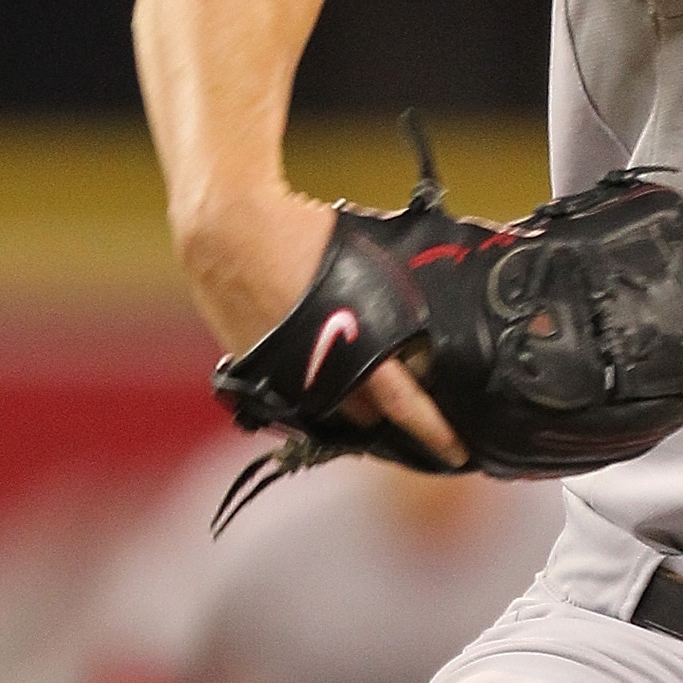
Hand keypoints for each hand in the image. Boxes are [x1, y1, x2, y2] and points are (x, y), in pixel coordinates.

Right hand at [179, 184, 467, 467]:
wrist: (226, 230)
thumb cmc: (299, 237)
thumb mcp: (363, 265)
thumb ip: (389, 305)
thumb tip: (417, 335)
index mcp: (353, 342)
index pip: (403, 402)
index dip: (433, 430)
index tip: (456, 452)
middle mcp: (318, 370)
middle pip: (365, 414)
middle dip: (386, 409)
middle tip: (405, 395)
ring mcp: (284, 376)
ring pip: (329, 409)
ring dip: (349, 401)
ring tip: (362, 381)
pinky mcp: (257, 372)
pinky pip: (296, 396)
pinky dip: (315, 387)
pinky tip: (323, 366)